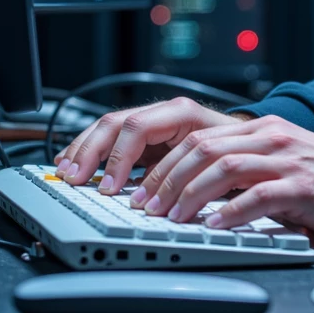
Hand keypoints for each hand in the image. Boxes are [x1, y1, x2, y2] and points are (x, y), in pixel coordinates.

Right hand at [55, 97, 229, 191]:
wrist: (246, 141)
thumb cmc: (237, 151)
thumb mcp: (221, 162)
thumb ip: (194, 174)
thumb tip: (165, 199)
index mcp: (181, 113)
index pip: (138, 128)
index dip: (119, 158)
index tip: (110, 188)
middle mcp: (162, 113)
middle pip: (115, 123)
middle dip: (90, 151)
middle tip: (75, 178)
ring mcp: (151, 121)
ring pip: (107, 127)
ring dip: (83, 149)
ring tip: (67, 171)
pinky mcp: (144, 135)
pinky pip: (110, 137)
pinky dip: (88, 149)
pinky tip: (74, 162)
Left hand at [127, 115, 313, 247]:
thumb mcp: (282, 166)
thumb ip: (244, 171)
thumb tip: (192, 196)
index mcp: (262, 130)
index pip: (196, 136)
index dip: (161, 164)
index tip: (140, 189)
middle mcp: (271, 138)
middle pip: (202, 149)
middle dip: (164, 179)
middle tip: (145, 206)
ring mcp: (288, 161)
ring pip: (223, 168)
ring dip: (188, 195)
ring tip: (170, 219)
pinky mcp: (304, 188)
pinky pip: (258, 196)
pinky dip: (230, 213)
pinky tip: (213, 226)